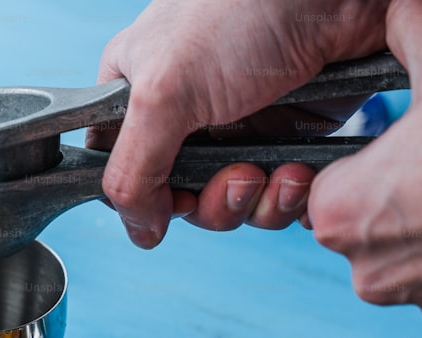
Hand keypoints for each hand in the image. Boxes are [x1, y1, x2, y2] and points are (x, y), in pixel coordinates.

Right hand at [87, 0, 388, 247]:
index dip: (142, 199)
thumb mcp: (163, 94)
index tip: (171, 201)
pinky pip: (277, 195)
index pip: (120, 170)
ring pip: (231, 204)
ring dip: (256, 203)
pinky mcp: (288, 135)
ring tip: (278, 171)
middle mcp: (184, 115)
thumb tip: (140, 231)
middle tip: (238, 177)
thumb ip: (134, 171)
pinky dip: (290, 197)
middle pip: (179, 199)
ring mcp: (238, 127)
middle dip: (212, 202)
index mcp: (137, 94)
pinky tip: (301, 173)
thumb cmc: (242, 11)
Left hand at [309, 0, 421, 327]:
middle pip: (365, 220)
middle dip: (401, 191)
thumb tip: (397, 6)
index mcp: (338, 211)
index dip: (370, 157)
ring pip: (405, 250)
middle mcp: (362, 267)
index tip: (409, 142)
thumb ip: (409, 28)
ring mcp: (411, 297)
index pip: (328, 182)